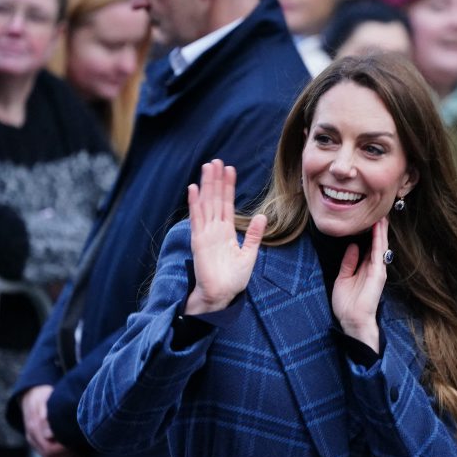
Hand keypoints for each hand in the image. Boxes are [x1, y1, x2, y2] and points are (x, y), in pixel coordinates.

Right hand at [21, 385, 79, 456]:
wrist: (30, 397)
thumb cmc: (42, 396)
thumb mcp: (44, 399)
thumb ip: (46, 414)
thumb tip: (49, 433)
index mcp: (34, 428)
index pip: (49, 449)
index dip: (66, 449)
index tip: (79, 442)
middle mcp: (33, 438)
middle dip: (69, 456)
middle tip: (83, 447)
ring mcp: (35, 443)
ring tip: (81, 451)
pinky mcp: (40, 446)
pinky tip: (75, 454)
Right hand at [184, 159, 265, 314]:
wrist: (222, 295)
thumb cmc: (234, 279)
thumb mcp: (249, 255)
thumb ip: (254, 235)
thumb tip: (263, 216)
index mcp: (226, 232)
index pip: (227, 204)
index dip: (228, 187)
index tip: (230, 170)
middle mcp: (215, 229)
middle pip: (215, 199)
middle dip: (216, 180)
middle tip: (217, 161)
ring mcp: (206, 234)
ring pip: (206, 204)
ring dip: (206, 185)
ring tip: (207, 167)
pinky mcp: (199, 241)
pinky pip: (197, 219)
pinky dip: (195, 204)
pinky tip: (194, 189)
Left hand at [332, 217, 387, 351]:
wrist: (352, 321)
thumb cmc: (347, 304)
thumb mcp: (343, 278)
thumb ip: (349, 262)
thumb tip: (352, 246)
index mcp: (365, 268)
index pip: (369, 246)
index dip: (369, 232)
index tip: (368, 218)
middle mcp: (374, 267)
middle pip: (377, 243)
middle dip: (378, 228)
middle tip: (379, 211)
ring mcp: (378, 270)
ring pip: (381, 245)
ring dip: (381, 229)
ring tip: (382, 214)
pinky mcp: (378, 273)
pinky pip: (379, 252)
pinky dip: (379, 239)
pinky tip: (378, 227)